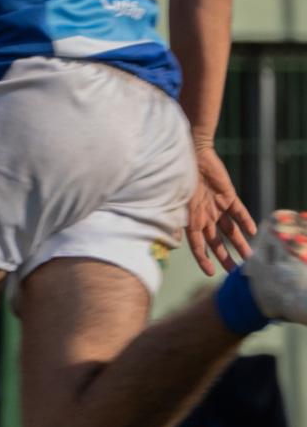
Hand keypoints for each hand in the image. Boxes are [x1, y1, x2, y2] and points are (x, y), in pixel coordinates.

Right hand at [186, 145, 255, 274]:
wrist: (190, 154)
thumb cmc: (177, 177)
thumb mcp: (174, 201)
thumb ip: (177, 219)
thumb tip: (175, 240)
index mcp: (189, 219)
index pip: (197, 245)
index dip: (203, 259)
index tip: (209, 273)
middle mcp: (204, 216)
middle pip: (216, 241)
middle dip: (225, 257)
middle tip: (235, 271)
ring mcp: (216, 206)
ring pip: (229, 229)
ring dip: (239, 243)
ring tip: (249, 256)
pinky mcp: (228, 196)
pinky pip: (239, 211)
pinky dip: (245, 221)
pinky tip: (252, 231)